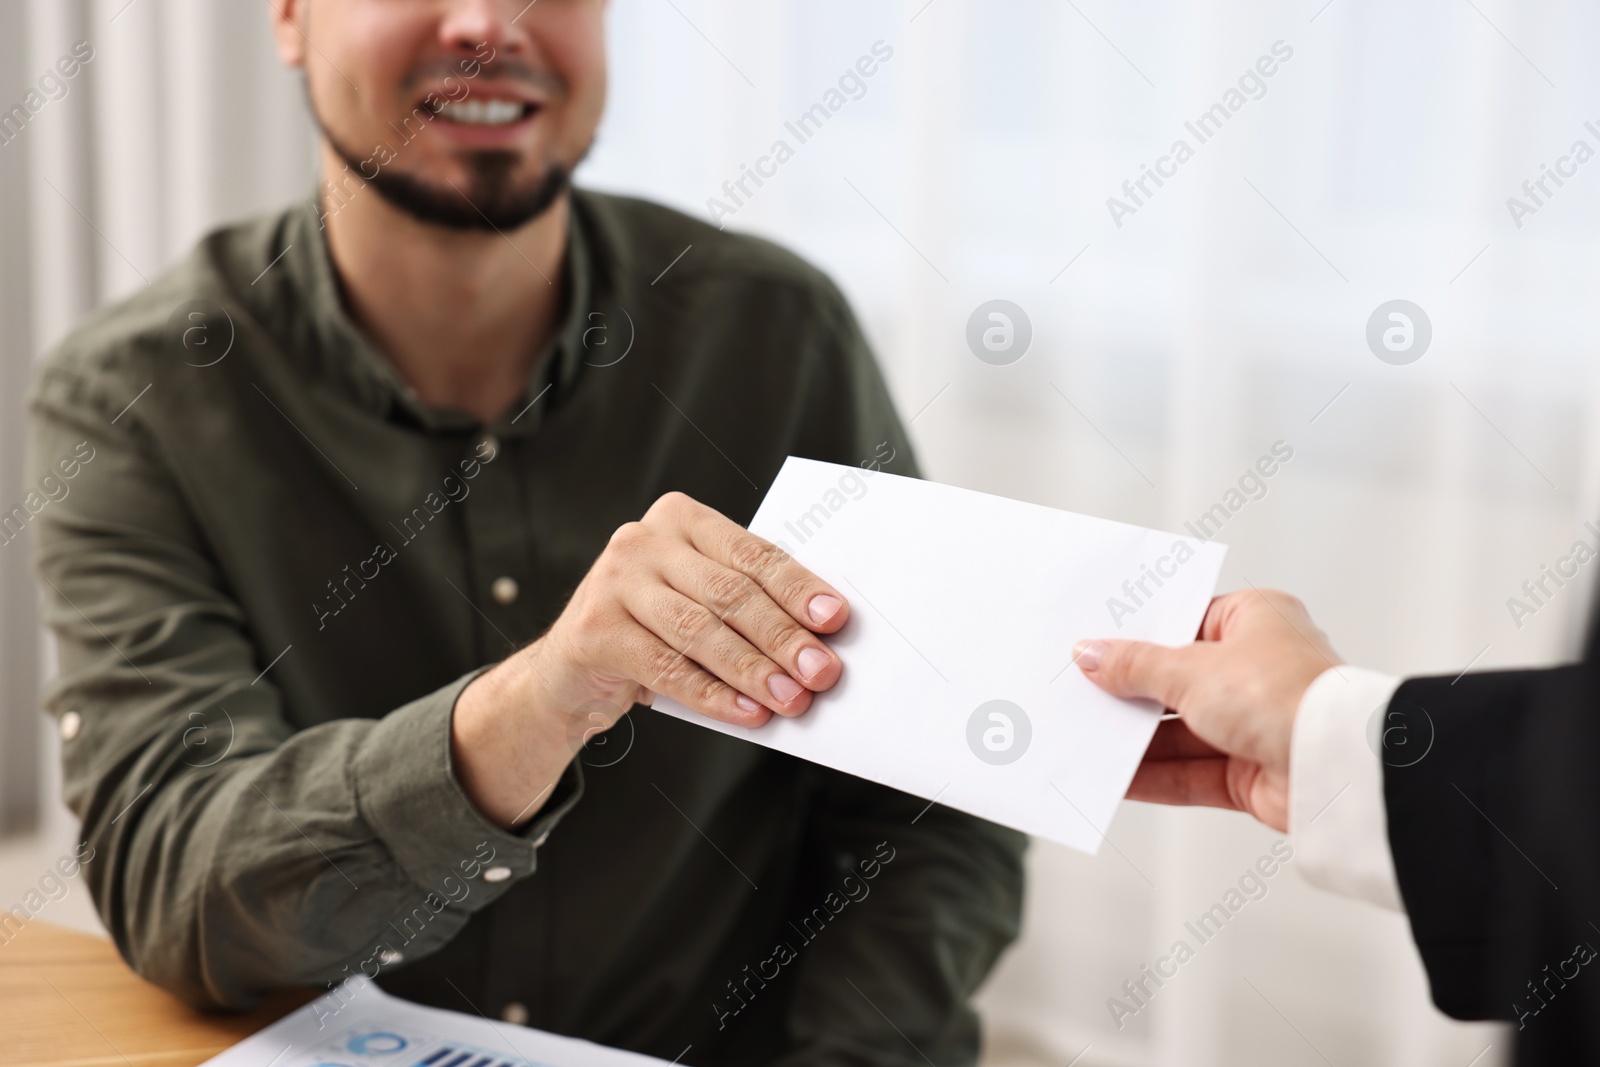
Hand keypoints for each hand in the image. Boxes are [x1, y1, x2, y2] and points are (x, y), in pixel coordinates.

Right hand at [453, 492, 848, 826]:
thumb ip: (746, 605)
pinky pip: (666, 668)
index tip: (835, 619)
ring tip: (791, 699)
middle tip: (821, 672)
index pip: (752, 553)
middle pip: (729, 592)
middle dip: (782, 636)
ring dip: (753, 670)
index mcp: (682, 519)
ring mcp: (613, 582)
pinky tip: (747, 713)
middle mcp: (643, 541)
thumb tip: (818, 640)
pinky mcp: (594, 629)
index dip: (797, 588)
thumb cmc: (653, 630)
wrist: (571, 670)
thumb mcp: (697, 602)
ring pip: (699, 631)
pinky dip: (713, 695)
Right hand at [1073, 589, 1340, 831]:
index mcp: (1256, 620)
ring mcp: (1255, 723)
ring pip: (1181, 731)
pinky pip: (1191, 773)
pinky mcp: (1252, 772)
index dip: (1139, 637)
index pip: (1185, 623)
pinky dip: (1154, 776)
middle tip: (1083, 697)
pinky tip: (1117, 778)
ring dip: (1138, 740)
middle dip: (1132, 695)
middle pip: (1178, 681)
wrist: (1337, 767)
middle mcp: (1259, 669)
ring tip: (1089, 740)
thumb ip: (1136, 665)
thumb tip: (1093, 655)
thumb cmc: (1287, 695)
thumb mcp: (1192, 669)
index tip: (1096, 647)